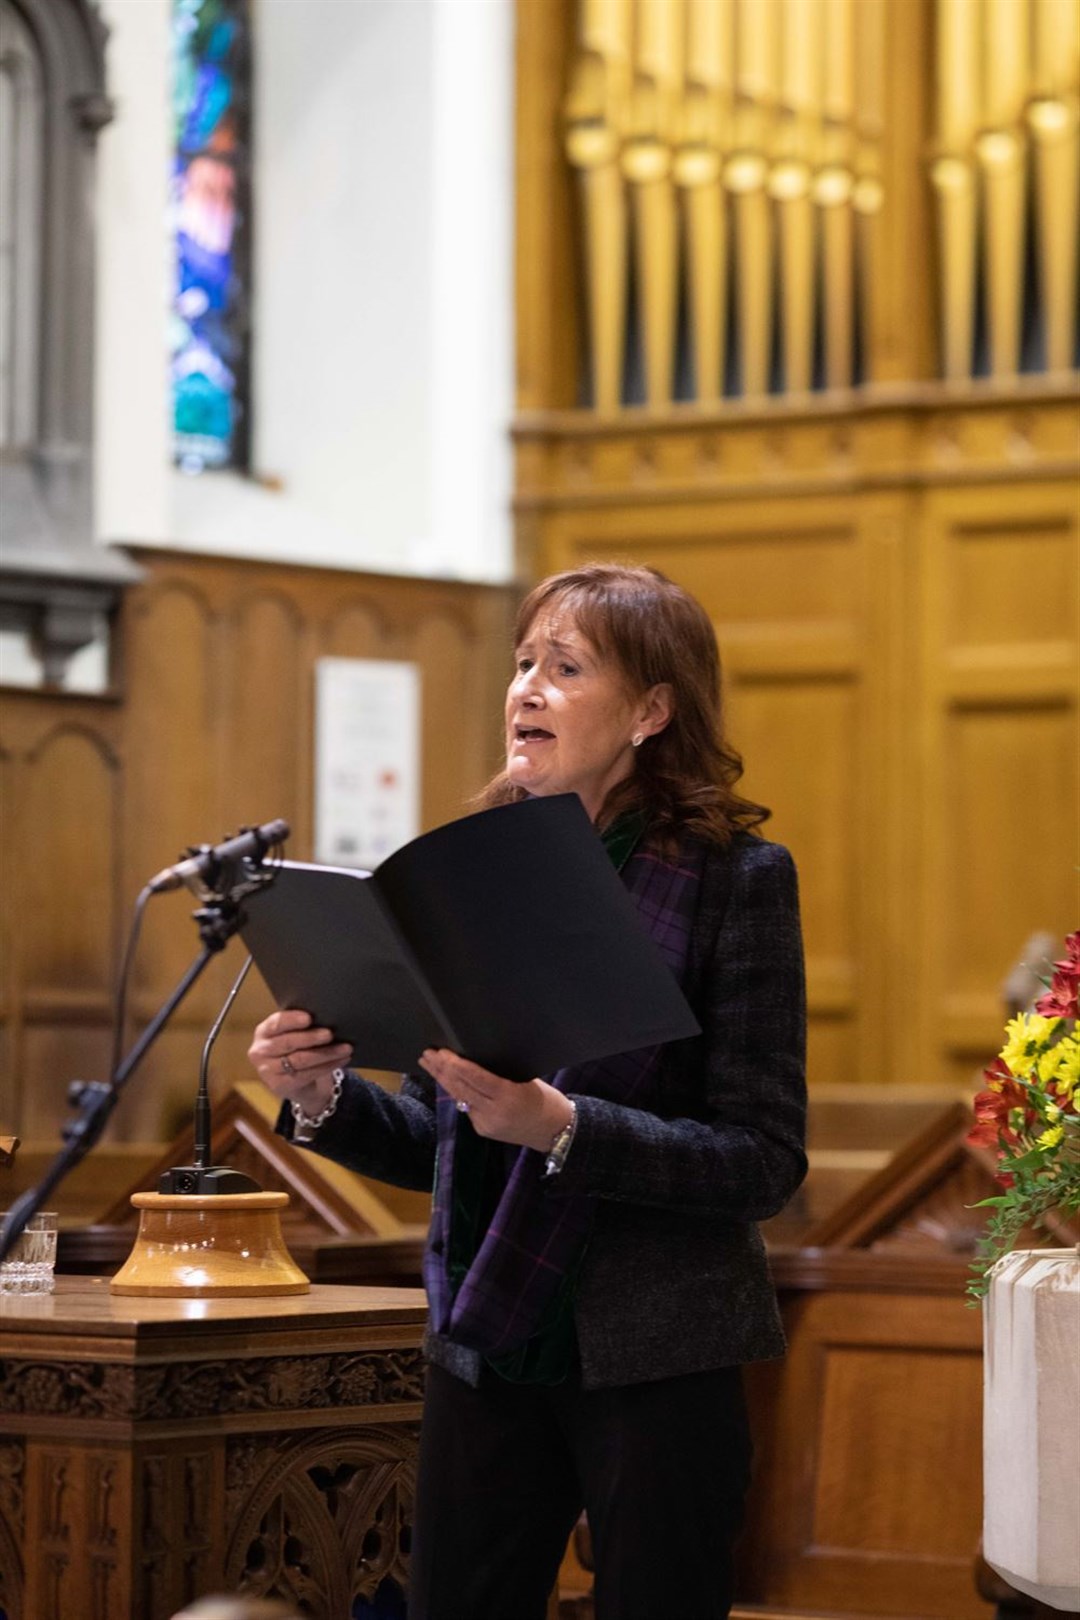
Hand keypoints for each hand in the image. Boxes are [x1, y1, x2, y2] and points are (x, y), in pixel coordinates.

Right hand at [248, 1009, 351, 1115]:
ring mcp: (267, 1071)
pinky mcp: (278, 1086)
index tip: (309, 1018)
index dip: (292, 1020)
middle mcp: (260, 1051)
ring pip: (300, 1060)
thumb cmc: (298, 1049)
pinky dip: (327, 1066)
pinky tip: (342, 1059)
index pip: (276, 1023)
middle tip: (330, 1034)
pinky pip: (307, 1074)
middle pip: (289, 1043)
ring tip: (345, 1048)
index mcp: (264, 1032)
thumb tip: (326, 1017)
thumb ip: (303, 1026)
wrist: (296, 1081)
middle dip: (311, 1038)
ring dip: (326, 1053)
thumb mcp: (295, 1034)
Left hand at [418, 1048, 572, 1151]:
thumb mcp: (526, 1081)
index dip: (455, 1065)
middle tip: (426, 1054)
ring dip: (443, 1080)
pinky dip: (457, 1092)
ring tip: (428, 1063)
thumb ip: (500, 1075)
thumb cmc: (545, 1099)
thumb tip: (473, 1060)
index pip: (475, 1078)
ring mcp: (486, 1123)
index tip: (441, 1052)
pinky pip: (467, 1107)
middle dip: (441, 1070)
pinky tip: (446, 1080)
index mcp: (509, 1096)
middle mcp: (494, 1112)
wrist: (554, 1132)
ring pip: (459, 1098)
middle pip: (461, 1088)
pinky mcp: (483, 1130)